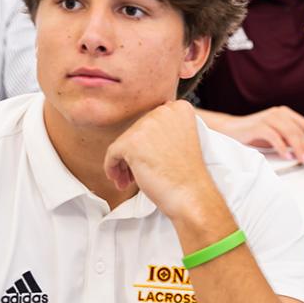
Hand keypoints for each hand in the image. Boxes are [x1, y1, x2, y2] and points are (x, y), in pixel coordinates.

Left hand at [103, 100, 218, 218]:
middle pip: (136, 131)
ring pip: (123, 142)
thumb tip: (141, 134)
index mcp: (179, 108)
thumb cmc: (187, 175)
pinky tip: (119, 180)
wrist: (191, 194)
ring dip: (123, 162)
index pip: (151, 121)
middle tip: (135, 174)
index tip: (148, 157)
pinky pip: (112, 153)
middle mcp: (163, 111)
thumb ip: (164, 129)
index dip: (147, 142)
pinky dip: (112, 167)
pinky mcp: (132, 142)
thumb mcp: (182, 140)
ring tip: (128, 179)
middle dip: (134, 153)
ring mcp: (147, 125)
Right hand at [221, 107, 303, 163]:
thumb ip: (289, 140)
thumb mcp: (276, 135)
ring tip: (303, 160)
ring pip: (289, 133)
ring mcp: (268, 118)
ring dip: (298, 148)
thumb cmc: (255, 134)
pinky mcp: (258, 125)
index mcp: (285, 113)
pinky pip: (274, 137)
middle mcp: (278, 113)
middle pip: (298, 131)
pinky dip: (282, 148)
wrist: (230, 130)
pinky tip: (287, 157)